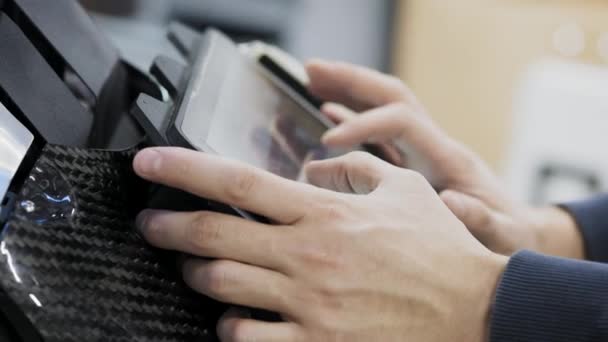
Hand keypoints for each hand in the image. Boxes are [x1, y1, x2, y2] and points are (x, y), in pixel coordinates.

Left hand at [133, 147, 506, 341]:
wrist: (473, 312)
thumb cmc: (439, 250)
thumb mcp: (404, 190)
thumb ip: (355, 169)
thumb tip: (316, 167)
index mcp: (324, 213)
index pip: (237, 182)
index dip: (184, 170)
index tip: (150, 164)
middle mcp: (307, 256)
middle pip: (213, 235)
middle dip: (168, 227)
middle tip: (150, 223)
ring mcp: (307, 303)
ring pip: (221, 285)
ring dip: (199, 274)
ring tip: (195, 267)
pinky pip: (246, 338)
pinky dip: (229, 326)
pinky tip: (233, 318)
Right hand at [306, 60, 585, 258]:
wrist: (518, 233)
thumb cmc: (510, 237)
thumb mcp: (502, 235)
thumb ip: (480, 220)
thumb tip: (449, 203)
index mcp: (448, 159)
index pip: (402, 121)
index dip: (364, 125)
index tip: (330, 142)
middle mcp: (433, 146)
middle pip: (392, 97)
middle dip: (351, 81)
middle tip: (311, 70)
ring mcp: (422, 152)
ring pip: (383, 107)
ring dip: (347, 89)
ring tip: (310, 77)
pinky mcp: (412, 163)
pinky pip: (379, 132)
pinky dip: (352, 116)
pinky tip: (327, 110)